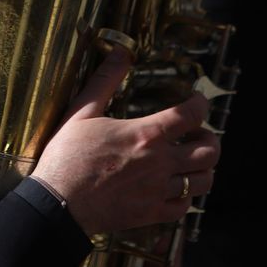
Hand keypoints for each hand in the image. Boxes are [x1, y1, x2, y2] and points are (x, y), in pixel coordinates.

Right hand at [31, 48, 221, 236]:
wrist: (57, 204)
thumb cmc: (66, 157)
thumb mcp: (82, 111)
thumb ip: (105, 80)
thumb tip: (120, 52)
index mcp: (146, 134)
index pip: (191, 114)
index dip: (201, 103)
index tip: (197, 100)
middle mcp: (159, 163)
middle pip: (210, 151)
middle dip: (210, 138)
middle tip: (197, 134)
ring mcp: (158, 191)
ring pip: (204, 181)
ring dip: (203, 168)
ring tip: (190, 160)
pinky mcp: (151, 214)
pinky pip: (184, 207)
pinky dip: (186, 196)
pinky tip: (175, 187)